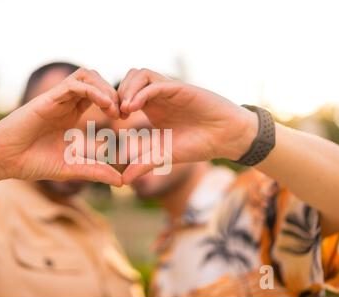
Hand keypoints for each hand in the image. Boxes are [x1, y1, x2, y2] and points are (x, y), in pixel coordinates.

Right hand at [0, 68, 121, 185]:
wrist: (3, 161)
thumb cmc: (33, 162)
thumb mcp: (72, 167)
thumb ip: (95, 171)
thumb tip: (121, 181)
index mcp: (72, 114)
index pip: (99, 96)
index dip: (115, 102)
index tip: (126, 119)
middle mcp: (65, 103)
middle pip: (95, 80)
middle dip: (114, 92)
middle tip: (123, 112)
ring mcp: (56, 99)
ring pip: (86, 76)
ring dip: (105, 87)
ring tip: (114, 108)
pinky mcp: (46, 99)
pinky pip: (73, 85)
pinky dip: (92, 90)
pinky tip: (104, 105)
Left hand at [117, 68, 257, 182]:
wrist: (226, 138)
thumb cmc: (198, 144)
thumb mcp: (164, 155)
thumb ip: (143, 163)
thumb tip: (122, 181)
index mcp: (152, 107)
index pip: (126, 93)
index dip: (114, 102)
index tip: (111, 120)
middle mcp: (158, 95)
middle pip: (129, 78)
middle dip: (117, 92)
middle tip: (115, 114)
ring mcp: (169, 90)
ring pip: (140, 74)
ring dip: (127, 89)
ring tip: (124, 111)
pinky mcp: (181, 89)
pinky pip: (155, 83)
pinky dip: (141, 93)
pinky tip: (134, 108)